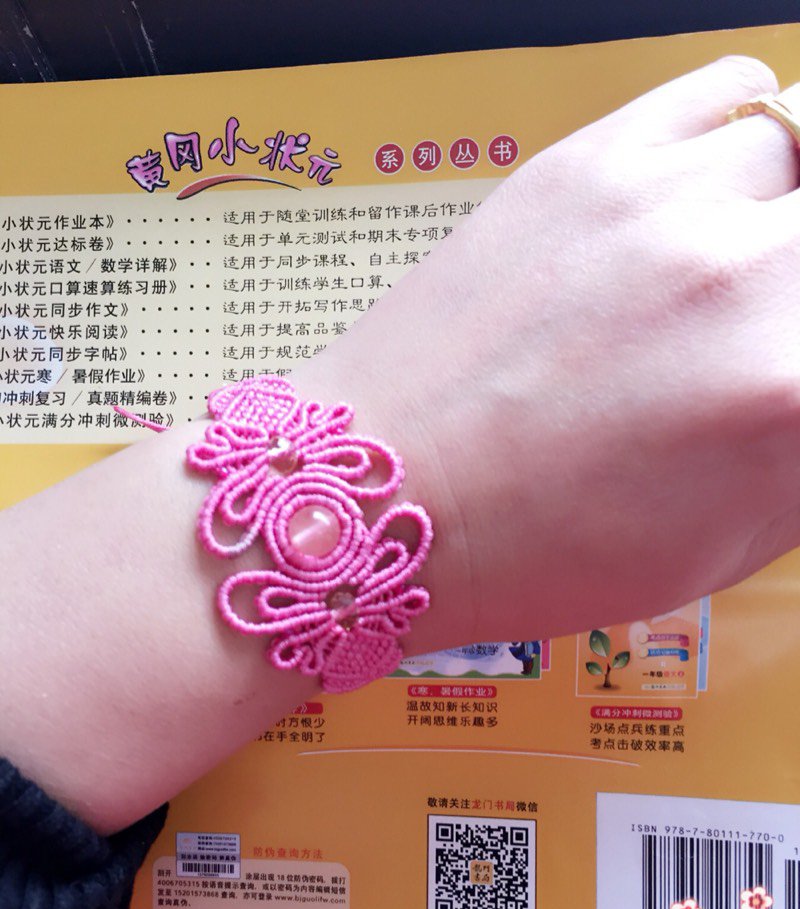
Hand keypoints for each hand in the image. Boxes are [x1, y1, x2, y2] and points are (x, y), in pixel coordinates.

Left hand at [296, 56, 799, 647]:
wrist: (384, 497)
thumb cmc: (534, 548)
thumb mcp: (718, 547)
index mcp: (789, 391)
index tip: (792, 361)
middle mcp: (739, 276)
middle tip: (770, 320)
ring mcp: (659, 203)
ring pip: (798, 154)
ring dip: (781, 214)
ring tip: (738, 265)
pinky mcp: (586, 164)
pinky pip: (724, 94)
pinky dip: (743, 133)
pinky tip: (715, 189)